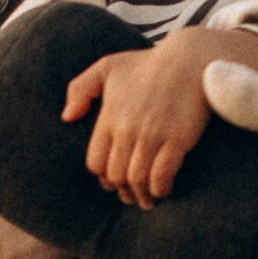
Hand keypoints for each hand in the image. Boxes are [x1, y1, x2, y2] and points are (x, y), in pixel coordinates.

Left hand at [63, 22, 257, 209]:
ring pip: (137, 179)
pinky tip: (163, 190)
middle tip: (131, 195)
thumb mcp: (107, 66)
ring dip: (141, 195)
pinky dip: (160, 188)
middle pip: (116, 175)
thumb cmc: (148, 64)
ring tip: (147, 200)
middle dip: (122, 191)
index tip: (114, 181)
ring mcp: (152, 134)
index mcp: (109, 116)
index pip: (96, 162)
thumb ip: (80, 88)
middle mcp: (127, 128)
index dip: (103, 177)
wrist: (190, 58)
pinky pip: (162, 174)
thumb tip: (67, 117)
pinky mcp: (177, 138)